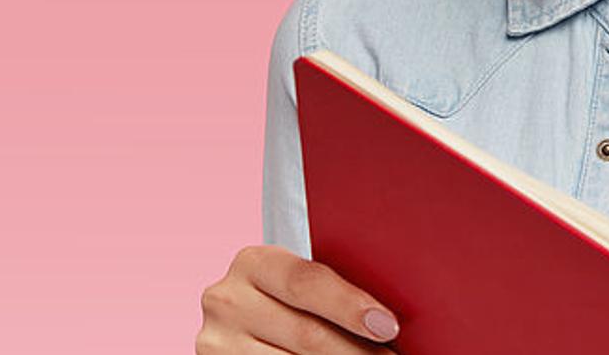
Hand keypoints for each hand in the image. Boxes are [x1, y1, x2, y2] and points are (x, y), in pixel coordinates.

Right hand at [197, 244, 400, 352]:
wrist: (246, 319)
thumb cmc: (293, 300)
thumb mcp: (301, 283)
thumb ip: (331, 287)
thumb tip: (391, 313)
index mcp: (254, 262)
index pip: (307, 282)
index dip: (350, 306)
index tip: (388, 326)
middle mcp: (227, 299)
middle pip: (307, 333)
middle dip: (357, 351)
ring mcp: (217, 341)